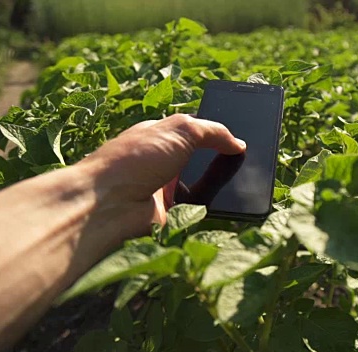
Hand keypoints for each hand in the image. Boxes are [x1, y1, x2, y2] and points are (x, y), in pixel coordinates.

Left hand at [79, 114, 245, 224]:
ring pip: (203, 185)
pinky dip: (212, 208)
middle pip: (202, 159)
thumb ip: (213, 132)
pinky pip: (199, 210)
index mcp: (161, 136)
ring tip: (246, 183)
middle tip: (249, 161)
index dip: (217, 134)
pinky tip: (230, 204)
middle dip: (223, 160)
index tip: (242, 138)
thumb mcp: (180, 130)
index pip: (195, 132)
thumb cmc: (136, 158)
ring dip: (220, 185)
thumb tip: (238, 143)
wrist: (108, 204)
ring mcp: (166, 189)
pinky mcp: (170, 215)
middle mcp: (163, 162)